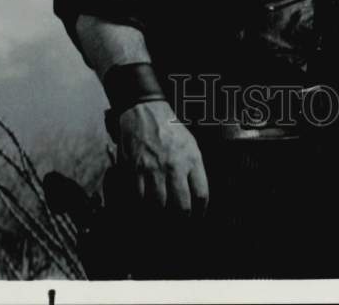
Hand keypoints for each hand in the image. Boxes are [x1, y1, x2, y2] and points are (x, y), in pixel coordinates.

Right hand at [118, 101, 208, 215]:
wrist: (145, 111)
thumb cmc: (170, 129)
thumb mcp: (191, 144)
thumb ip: (194, 169)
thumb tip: (197, 196)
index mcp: (192, 159)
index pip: (202, 195)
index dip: (200, 212)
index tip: (196, 218)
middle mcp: (175, 166)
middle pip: (182, 207)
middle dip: (181, 222)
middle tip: (179, 227)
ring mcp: (154, 169)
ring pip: (159, 207)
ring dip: (160, 219)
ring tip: (161, 224)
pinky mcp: (136, 170)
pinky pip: (139, 199)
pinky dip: (141, 209)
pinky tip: (144, 211)